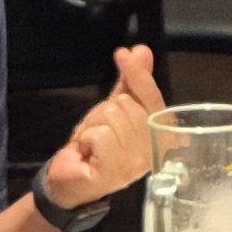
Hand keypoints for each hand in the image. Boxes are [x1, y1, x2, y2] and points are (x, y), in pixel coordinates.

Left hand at [41, 45, 165, 213]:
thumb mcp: (114, 109)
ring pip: (112, 116)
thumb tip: (141, 51)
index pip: (152, 98)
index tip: (124, 54)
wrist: (72, 180)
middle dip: (104, 112)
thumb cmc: (97, 146)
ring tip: (93, 145)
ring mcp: (137, 163)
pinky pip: (99, 134)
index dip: (138, 74)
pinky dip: (86, 139)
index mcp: (160, 135)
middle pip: (126, 104)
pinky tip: (88, 154)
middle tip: (99, 133)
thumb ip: (131, 82)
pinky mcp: (116, 171)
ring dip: (93, 126)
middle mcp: (154, 151)